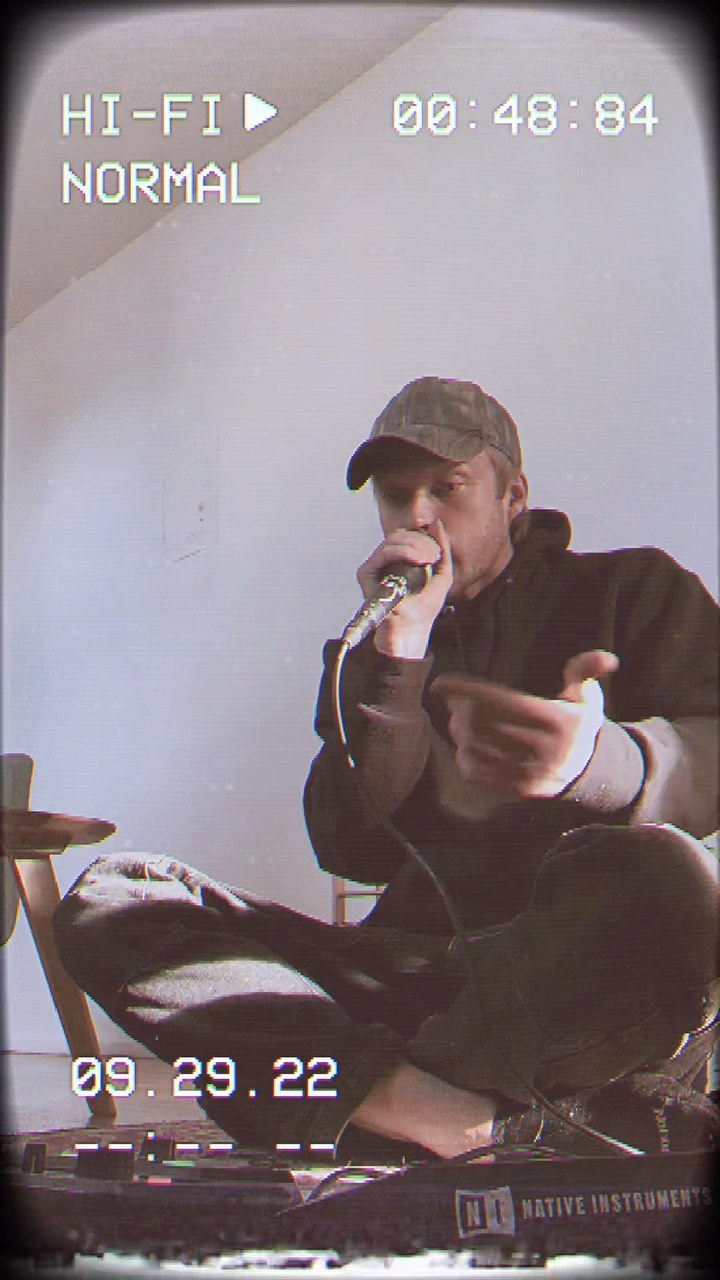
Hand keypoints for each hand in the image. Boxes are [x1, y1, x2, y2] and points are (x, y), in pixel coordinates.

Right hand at [357, 520, 453, 657]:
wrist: (412, 629)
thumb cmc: (425, 607)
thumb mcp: (442, 574)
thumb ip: (442, 548)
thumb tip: (436, 522)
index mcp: (398, 560)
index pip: (407, 536)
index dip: (423, 538)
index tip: (437, 554)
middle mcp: (384, 561)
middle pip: (400, 535)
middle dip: (420, 541)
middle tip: (434, 556)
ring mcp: (374, 566)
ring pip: (393, 540)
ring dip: (415, 545)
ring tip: (428, 559)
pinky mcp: (366, 573)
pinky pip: (385, 552)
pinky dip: (404, 552)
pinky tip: (418, 561)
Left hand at [432, 650, 618, 798]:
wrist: (588, 771)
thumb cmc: (577, 723)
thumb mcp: (586, 696)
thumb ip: (586, 671)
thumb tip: (608, 659)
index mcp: (559, 722)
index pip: (502, 701)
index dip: (467, 690)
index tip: (443, 681)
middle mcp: (545, 750)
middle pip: (483, 723)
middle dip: (461, 707)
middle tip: (455, 699)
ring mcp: (530, 773)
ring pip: (476, 748)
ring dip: (459, 731)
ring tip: (460, 719)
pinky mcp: (518, 791)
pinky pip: (477, 773)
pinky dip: (464, 756)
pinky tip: (468, 744)